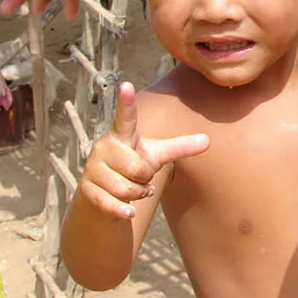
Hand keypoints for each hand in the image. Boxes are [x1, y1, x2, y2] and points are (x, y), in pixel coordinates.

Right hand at [79, 82, 209, 218]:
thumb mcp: (156, 155)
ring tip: (135, 190)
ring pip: (126, 188)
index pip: (126, 118)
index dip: (127, 103)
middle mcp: (104, 148)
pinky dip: (123, 210)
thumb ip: (180, 147)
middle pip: (137, 168)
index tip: (127, 85)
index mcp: (122, 135)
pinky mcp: (88, 190)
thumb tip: (208, 140)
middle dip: (145, 178)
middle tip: (140, 177)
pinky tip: (129, 212)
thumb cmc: (133, 165)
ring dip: (137, 194)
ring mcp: (94, 169)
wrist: (102, 192)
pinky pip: (110, 203)